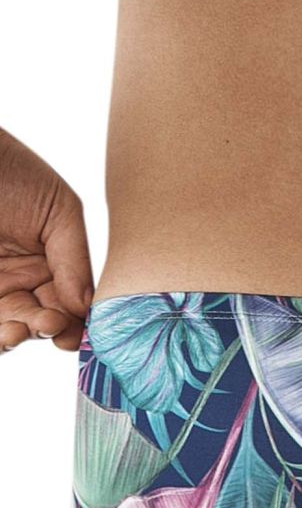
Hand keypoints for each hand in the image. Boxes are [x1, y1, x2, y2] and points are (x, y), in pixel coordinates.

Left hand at [0, 127, 93, 352]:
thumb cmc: (13, 171)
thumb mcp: (59, 210)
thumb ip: (75, 261)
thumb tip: (88, 307)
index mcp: (52, 264)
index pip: (72, 303)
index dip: (78, 323)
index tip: (78, 333)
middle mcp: (22, 279)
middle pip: (42, 320)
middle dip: (48, 329)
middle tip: (51, 325)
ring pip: (11, 326)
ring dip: (18, 337)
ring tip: (20, 330)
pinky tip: (7, 333)